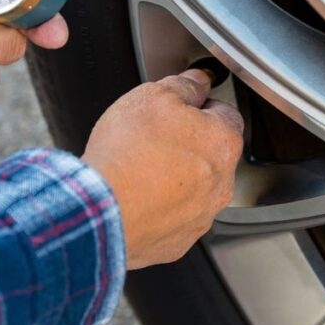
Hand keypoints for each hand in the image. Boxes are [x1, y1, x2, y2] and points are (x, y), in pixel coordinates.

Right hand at [82, 70, 243, 268]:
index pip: (225, 115)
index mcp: (223, 143)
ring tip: (139, 170)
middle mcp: (221, 184)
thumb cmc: (128, 153)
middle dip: (187, 145)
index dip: (199, 107)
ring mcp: (200, 217)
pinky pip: (173, 219)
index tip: (178, 108)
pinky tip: (136, 197)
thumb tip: (197, 81)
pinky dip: (159, 208)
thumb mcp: (154, 96)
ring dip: (174, 179)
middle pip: (210, 155)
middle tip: (152, 139)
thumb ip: (183, 85)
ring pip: (193, 189)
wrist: (100, 210)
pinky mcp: (177, 242)